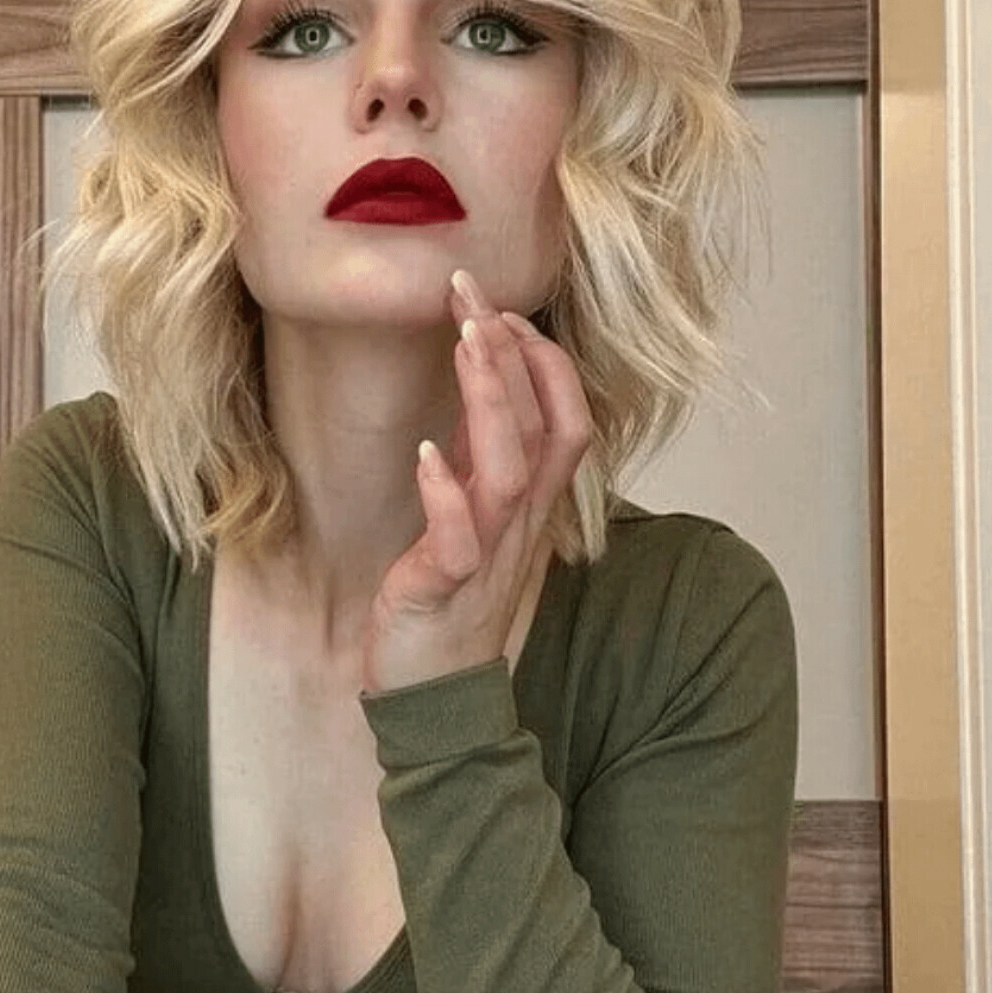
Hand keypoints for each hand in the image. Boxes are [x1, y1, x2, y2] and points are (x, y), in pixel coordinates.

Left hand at [360, 268, 593, 695]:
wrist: (436, 699)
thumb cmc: (452, 603)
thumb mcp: (475, 516)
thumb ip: (483, 458)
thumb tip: (482, 387)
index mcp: (531, 504)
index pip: (566, 416)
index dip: (542, 359)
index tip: (499, 308)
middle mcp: (521, 524)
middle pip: (545, 428)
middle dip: (513, 355)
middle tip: (472, 293)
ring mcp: (487, 556)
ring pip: (510, 471)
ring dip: (490, 403)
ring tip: (466, 344)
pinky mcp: (443, 590)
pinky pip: (456, 539)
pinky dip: (444, 493)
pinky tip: (426, 454)